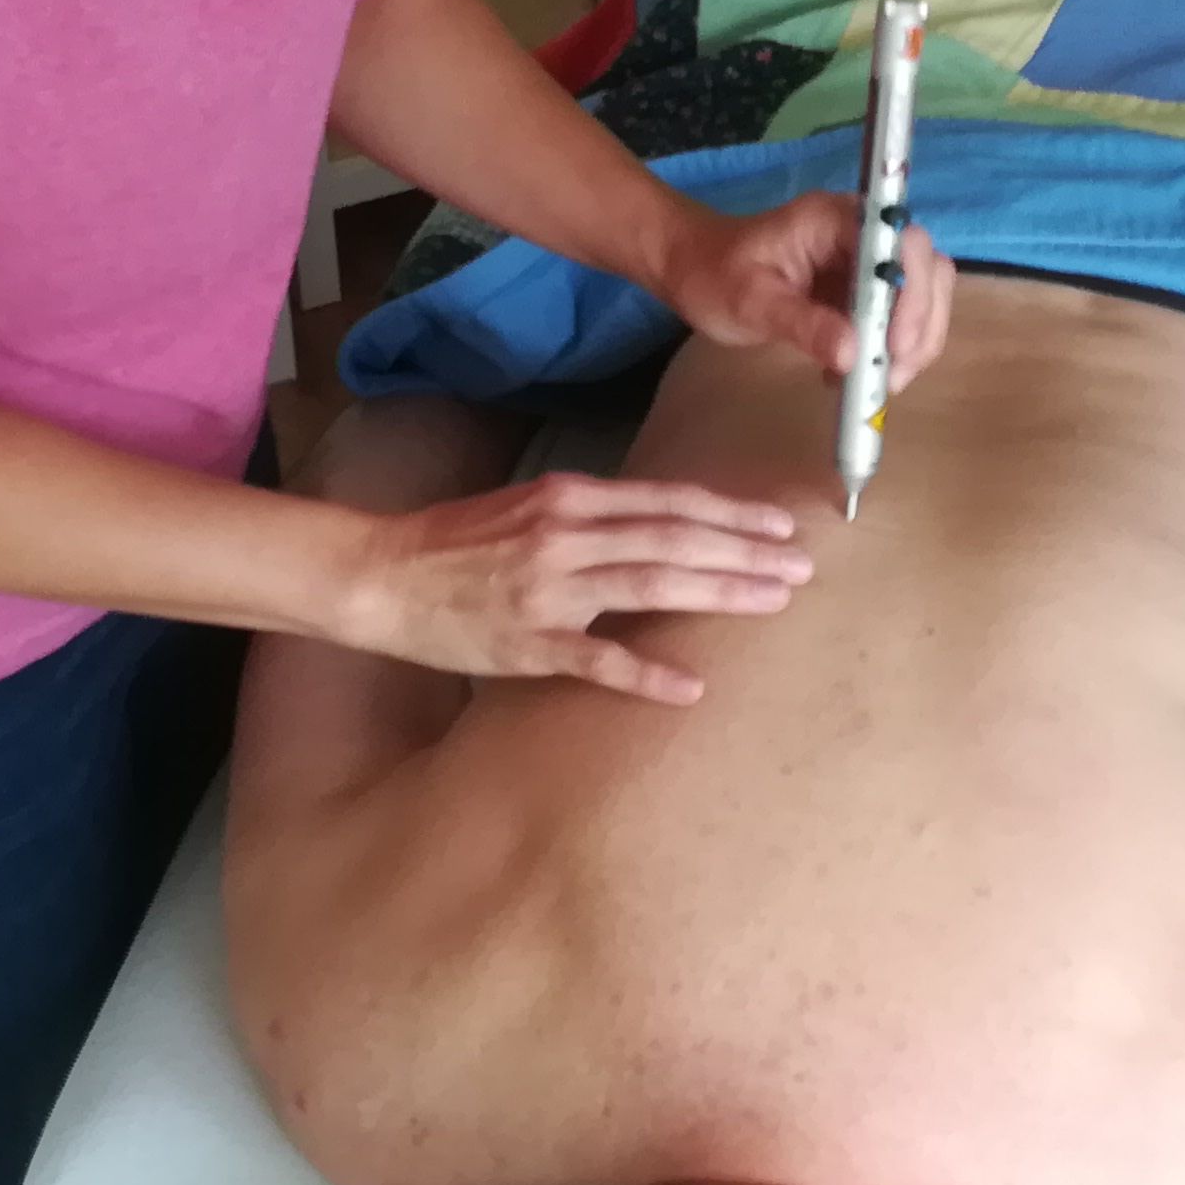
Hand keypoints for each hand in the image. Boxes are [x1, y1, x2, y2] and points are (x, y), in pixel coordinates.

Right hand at [342, 474, 812, 703]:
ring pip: (653, 584)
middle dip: (745, 552)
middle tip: (802, 567)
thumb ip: (593, 512)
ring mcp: (550, 589)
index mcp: (571, 497)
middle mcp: (568, 535)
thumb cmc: (454, 542)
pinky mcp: (529, 642)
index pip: (670, 501)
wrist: (382, 573)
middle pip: (676, 538)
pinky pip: (598, 660)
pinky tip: (691, 687)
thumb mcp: (529, 505)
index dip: (731, 513)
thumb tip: (658, 522)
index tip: (781, 525)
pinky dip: (647, 673)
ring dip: (720, 592)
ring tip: (773, 602)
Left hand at [655, 196, 954, 390]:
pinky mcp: (863, 288)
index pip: (901, 245)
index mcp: (836, 220)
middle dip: (919, 326)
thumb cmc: (714, 276)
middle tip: (890, 378)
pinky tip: (855, 374)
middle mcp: (863, 232)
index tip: (895, 347)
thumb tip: (853, 353)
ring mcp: (866, 260)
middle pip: (926, 269)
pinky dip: (891, 349)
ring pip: (922, 294)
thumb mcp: (751, 304)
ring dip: (913, 342)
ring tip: (875, 383)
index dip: (912, 295)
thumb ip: (803, 325)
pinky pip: (899, 315)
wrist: (695, 270)